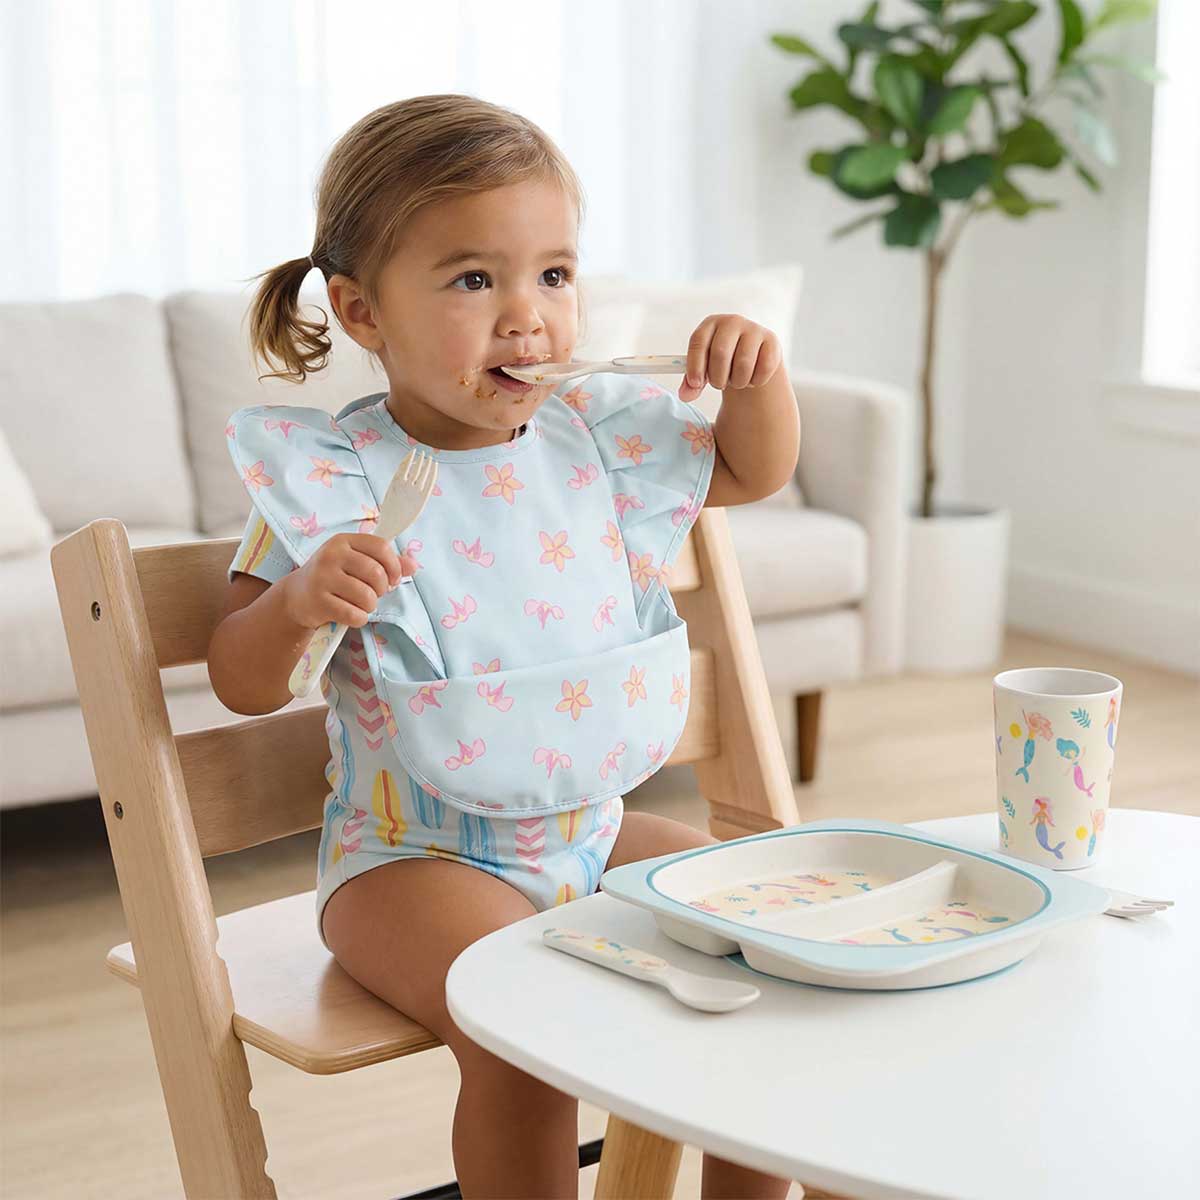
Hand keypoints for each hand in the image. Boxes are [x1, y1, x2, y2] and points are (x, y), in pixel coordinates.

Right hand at [282, 532, 416, 629]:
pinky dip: (359, 618)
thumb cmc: (333, 577)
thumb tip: (414, 565)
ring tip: (359, 604)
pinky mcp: (318, 601)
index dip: (394, 566)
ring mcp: (323, 578)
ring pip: (367, 597)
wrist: (297, 596)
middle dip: (382, 589)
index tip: (393, 579)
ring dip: (370, 606)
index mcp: (344, 541)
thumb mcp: (356, 563)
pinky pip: (354, 615)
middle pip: (376, 574)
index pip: (381, 547)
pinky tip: (350, 614)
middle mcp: (331, 555)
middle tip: (373, 593)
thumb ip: (386, 563)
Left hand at [677, 314, 782, 403]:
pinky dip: (755, 381)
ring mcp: (754, 329)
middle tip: (719, 384)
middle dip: (717, 377)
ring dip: (737, 382)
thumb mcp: (704, 369)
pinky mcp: (772, 341)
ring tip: (736, 380)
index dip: (695, 365)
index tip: (696, 384)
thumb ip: (693, 383)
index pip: (698, 341)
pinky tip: (752, 377)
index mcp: (710, 324)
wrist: (752, 357)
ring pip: (743, 365)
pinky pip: (763, 369)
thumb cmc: (722, 363)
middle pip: (720, 353)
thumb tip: (684, 395)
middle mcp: (732, 321)